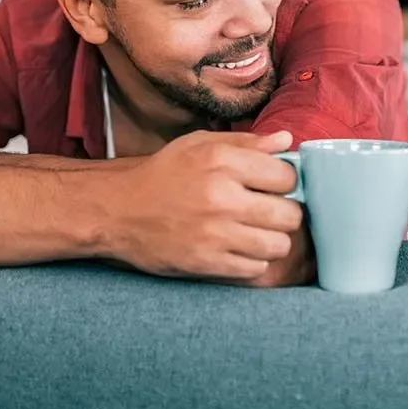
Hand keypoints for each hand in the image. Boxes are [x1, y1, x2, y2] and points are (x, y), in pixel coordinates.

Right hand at [107, 130, 305, 281]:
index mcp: (223, 162)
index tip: (274, 187)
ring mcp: (215, 233)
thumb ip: (246, 142)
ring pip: (278, 245)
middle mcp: (222, 197)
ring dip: (273, 241)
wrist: (117, 210)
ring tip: (258, 233)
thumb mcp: (200, 144)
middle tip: (270, 213)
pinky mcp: (205, 262)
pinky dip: (253, 261)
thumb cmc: (163, 174)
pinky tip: (240, 249)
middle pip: (290, 215)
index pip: (287, 177)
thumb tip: (286, 139)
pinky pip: (255, 268)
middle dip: (285, 214)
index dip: (286, 183)